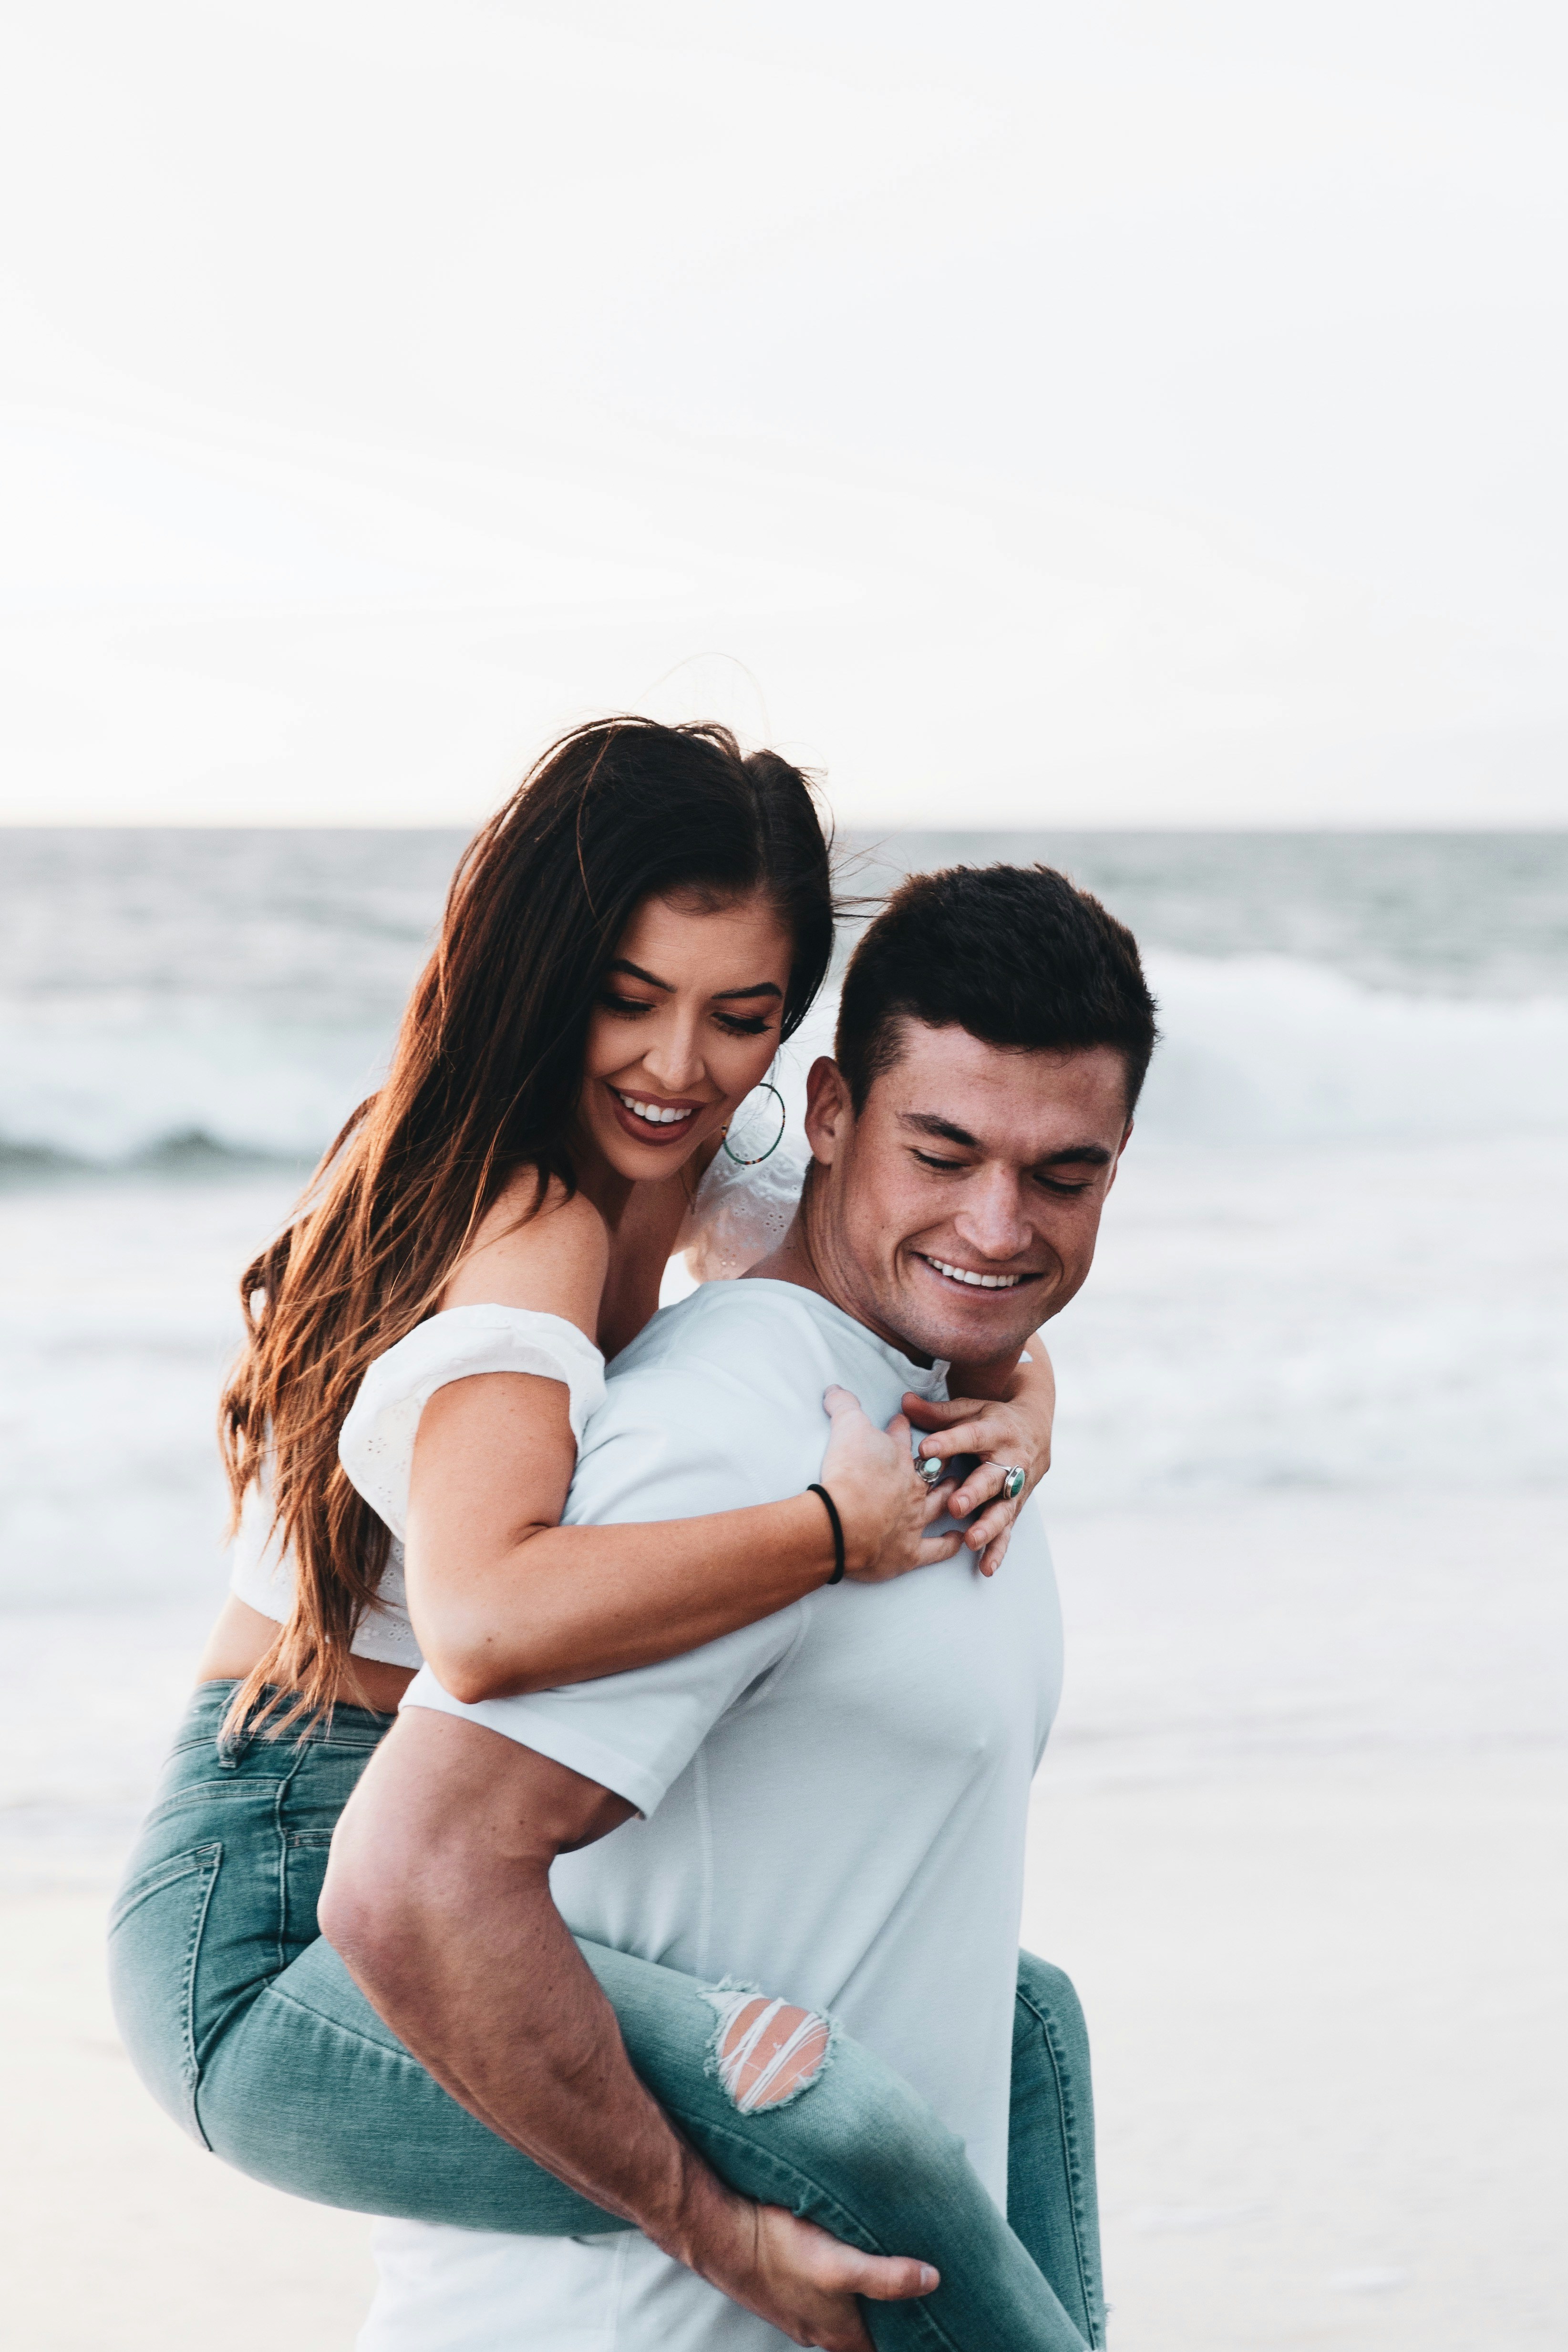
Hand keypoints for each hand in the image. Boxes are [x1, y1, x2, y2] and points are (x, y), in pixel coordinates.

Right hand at [691, 2193, 938, 2350]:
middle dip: (889, 2319)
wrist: (720, 2234)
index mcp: (838, 2334)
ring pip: (841, 2312)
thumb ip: (886, 2277)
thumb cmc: (779, 2249)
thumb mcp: (840, 2264)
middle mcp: (818, 2329)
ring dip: (862, 2299)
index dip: (909, 2342)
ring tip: (888, 2268)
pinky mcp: (783, 2287)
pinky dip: (837, 2283)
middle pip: (863, 2335)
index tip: (934, 2325)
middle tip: (920, 2293)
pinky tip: (842, 2254)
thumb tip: (932, 2280)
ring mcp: (797, 2310)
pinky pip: (819, 2294)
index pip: (881, 2351)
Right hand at [817, 1387, 963, 1582]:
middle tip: (946, 1456)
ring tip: (956, 1489)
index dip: (901, 1428)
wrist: (845, 1521)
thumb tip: (834, 1387)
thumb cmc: (848, 1473)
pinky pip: (938, 1549)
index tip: (904, 1420)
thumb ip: (841, 1406)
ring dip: (948, 1496)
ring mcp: (914, 1520)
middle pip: (930, 1471)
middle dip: (939, 1462)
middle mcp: (912, 1487)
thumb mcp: (845, 1429)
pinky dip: (949, 1544)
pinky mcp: (910, 1552)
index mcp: (896, 1458)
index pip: (902, 1437)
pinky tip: (958, 1539)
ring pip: (939, 1505)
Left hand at [901, 1386, 1049, 1575]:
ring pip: (1003, 1509)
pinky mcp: (1015, 1506)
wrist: (1035, 1428)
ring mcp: (1015, 1487)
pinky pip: (1008, 1530)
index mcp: (995, 1431)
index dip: (949, 1442)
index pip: (970, 1436)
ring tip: (971, 1540)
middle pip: (992, 1478)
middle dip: (974, 1493)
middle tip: (955, 1505)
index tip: (925, 1448)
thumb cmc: (992, 1420)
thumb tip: (904, 1402)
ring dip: (987, 1526)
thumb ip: (937, 1413)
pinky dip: (998, 1550)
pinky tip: (985, 1568)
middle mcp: (1010, 1460)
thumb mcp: (969, 1410)